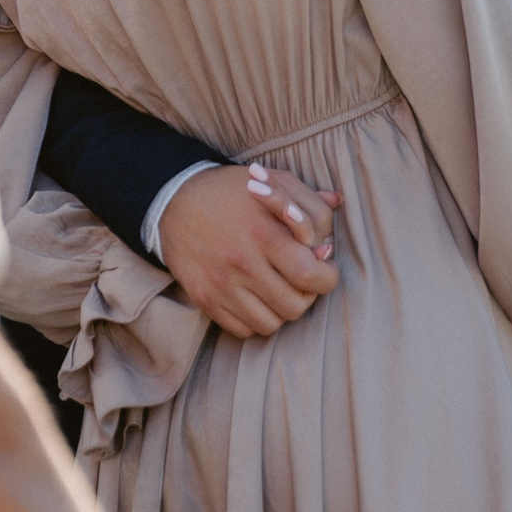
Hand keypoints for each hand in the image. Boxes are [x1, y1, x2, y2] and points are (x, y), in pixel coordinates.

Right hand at [159, 163, 342, 337]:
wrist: (174, 201)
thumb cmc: (231, 191)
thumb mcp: (273, 181)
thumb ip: (308, 198)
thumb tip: (336, 204)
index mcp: (264, 234)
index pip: (311, 276)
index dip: (328, 276)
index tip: (325, 266)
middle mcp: (243, 265)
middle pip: (296, 306)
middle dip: (308, 294)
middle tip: (303, 278)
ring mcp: (222, 287)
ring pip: (272, 324)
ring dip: (282, 309)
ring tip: (281, 288)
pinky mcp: (205, 300)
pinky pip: (244, 330)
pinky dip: (256, 318)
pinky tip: (257, 297)